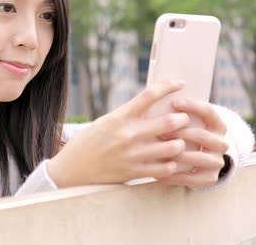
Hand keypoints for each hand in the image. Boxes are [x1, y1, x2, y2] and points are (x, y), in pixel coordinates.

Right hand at [48, 80, 190, 187]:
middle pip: (169, 122)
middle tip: (184, 119)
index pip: (150, 95)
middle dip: (182, 119)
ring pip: (172, 147)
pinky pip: (165, 169)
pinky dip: (171, 164)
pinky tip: (169, 161)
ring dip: (180, 143)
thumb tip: (152, 105)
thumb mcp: (106, 121)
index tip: (180, 83)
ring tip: (178, 142)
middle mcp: (128, 134)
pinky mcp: (134, 173)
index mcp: (120, 116)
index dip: (169, 86)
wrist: (72, 169)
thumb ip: (129, 115)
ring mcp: (133, 155)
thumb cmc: (89, 142)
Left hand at [156, 99, 229, 189]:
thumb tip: (158, 91)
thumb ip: (179, 111)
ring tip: (159, 151)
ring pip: (198, 157)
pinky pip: (192, 178)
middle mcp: (222, 143)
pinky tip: (158, 172)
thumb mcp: (188, 121)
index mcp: (219, 125)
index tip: (175, 102)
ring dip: (178, 153)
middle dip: (180, 132)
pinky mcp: (210, 178)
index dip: (194, 106)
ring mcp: (217, 162)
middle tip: (160, 131)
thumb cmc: (185, 134)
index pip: (210, 112)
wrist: (199, 162)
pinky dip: (174, 175)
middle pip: (202, 135)